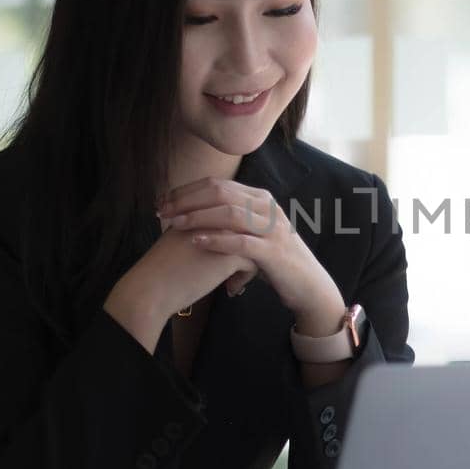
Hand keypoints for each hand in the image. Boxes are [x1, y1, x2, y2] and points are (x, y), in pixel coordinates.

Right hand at [102, 224, 257, 353]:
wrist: (153, 286)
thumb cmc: (162, 266)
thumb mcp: (180, 236)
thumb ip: (199, 229)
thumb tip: (217, 237)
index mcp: (203, 210)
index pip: (232, 215)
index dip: (234, 234)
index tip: (230, 250)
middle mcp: (218, 218)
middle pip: (246, 227)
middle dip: (246, 245)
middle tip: (240, 265)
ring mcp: (227, 235)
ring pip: (253, 244)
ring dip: (247, 263)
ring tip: (234, 278)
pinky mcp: (232, 255)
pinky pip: (252, 264)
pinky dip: (243, 278)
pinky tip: (230, 289)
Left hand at [157, 177, 345, 333]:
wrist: (308, 284)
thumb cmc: (274, 259)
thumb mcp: (255, 231)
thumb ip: (232, 219)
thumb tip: (197, 211)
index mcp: (260, 198)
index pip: (218, 184)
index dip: (187, 190)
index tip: (163, 201)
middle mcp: (267, 208)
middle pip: (221, 193)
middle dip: (187, 200)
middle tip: (161, 211)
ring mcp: (272, 229)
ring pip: (230, 213)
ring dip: (198, 217)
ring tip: (174, 224)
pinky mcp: (273, 252)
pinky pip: (241, 241)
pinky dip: (216, 240)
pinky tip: (196, 242)